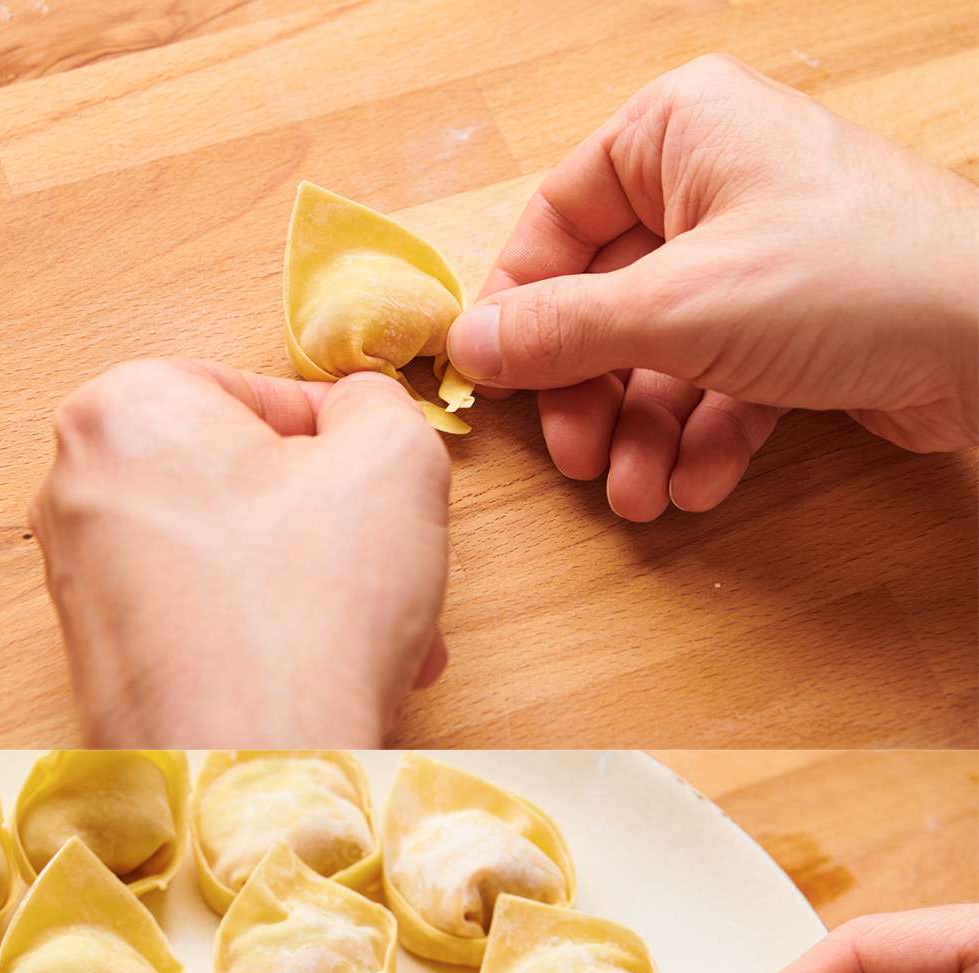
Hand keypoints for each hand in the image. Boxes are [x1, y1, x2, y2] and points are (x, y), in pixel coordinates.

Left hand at [30, 360, 450, 746]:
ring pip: (226, 554)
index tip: (374, 490)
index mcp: (128, 409)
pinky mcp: (98, 662)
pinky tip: (322, 670)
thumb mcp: (394, 458)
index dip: (340, 442)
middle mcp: (76, 489)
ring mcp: (78, 582)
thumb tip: (358, 409)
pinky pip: (200, 618)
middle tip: (382, 565)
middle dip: (326, 525)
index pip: (261, 393)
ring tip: (370, 633)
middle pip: (239, 480)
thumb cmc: (313, 612)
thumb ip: (379, 402)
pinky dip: (264, 633)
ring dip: (309, 584)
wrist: (258, 768)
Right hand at [447, 54, 978, 519]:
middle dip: (593, 396)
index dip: (522, 308)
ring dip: (644, 436)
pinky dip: (706, 439)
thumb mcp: (675, 308)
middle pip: (607, 301)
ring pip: (664, 356)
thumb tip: (468, 347)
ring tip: (640, 498)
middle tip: (578, 461)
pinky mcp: (797, 329)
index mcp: (678, 134)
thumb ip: (562, 332)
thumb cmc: (845, 280)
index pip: (559, 219)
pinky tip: (700, 487)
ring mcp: (760, 260)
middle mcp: (716, 186)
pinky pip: (723, 384)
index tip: (499, 384)